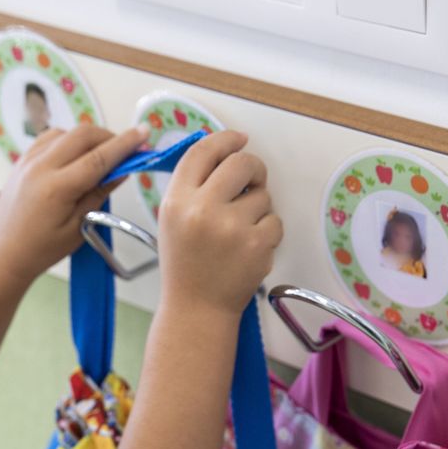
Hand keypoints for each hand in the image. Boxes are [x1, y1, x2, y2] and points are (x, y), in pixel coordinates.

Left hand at [0, 123, 149, 281]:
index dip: (125, 144)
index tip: (143, 134)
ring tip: (100, 155)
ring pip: (66, 132)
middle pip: (83, 135)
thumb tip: (121, 170)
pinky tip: (76, 154)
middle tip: (125, 150)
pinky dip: (68, 140)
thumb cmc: (41, 248)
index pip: (99, 157)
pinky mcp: (22, 160)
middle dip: (109, 137)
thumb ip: (99, 193)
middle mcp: (40, 168)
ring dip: (88, 137)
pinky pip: (49, 138)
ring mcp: (28, 161)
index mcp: (57, 188)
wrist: (5, 253)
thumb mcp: (79, 226)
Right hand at [157, 131, 281, 314]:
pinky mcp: (257, 245)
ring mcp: (232, 228)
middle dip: (253, 168)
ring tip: (239, 232)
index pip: (203, 151)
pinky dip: (267, 232)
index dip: (225, 139)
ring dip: (258, 208)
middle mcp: (202, 210)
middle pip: (241, 162)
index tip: (239, 139)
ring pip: (263, 195)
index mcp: (176, 201)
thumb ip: (193, 185)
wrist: (197, 309)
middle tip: (252, 180)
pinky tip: (249, 249)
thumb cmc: (186, 263)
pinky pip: (275, 221)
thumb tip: (225, 150)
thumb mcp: (172, 219)